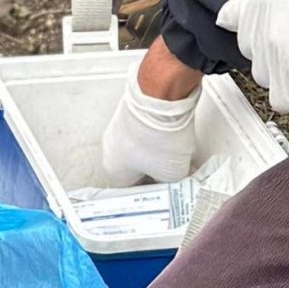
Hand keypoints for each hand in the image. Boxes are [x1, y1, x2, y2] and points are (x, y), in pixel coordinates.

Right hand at [100, 71, 202, 185]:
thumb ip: (171, 186)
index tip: (167, 193)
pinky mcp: (131, 109)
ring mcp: (119, 125)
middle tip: (175, 173)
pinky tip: (174, 134)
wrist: (162, 92)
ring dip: (158, 152)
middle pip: (136, 169)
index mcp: (113, 169)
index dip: (153, 196)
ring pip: (141, 148)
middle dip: (156, 172)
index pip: (132, 192)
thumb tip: (176, 183)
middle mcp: (111, 147)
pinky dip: (158, 134)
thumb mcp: (172, 174)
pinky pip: (145, 130)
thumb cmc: (159, 134)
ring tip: (177, 152)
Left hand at [215, 0, 288, 112]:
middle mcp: (264, 35)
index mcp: (265, 2)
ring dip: (284, 69)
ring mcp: (278, 67)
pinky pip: (284, 99)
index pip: (231, 17)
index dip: (239, 19)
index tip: (240, 23)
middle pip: (251, 48)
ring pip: (267, 76)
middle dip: (270, 44)